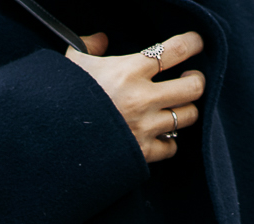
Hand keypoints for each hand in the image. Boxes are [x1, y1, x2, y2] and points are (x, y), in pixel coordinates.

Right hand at [66, 31, 204, 162]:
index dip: (194, 44)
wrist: (54, 140)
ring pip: (187, 117)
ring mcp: (145, 127)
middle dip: (197, 81)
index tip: (198, 44)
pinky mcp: (142, 153)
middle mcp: (143, 98)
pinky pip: (171, 148)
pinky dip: (169, 142)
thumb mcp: (72, 64)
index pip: (176, 50)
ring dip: (185, 111)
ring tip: (177, 107)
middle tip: (191, 79)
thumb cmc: (63, 100)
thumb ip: (89, 46)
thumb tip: (101, 40)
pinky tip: (161, 135)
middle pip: (193, 87)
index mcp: (130, 70)